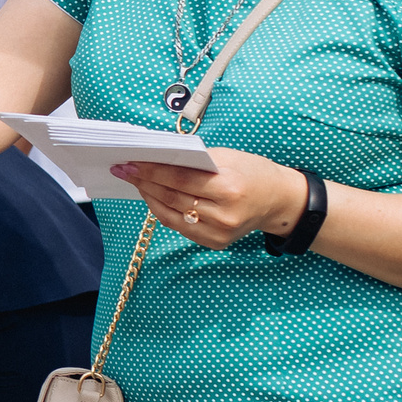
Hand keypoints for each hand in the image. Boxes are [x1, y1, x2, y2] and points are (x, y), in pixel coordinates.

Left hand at [111, 148, 307, 249]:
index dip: (151, 172)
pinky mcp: (215, 243)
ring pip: (171, 216)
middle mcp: (223, 216)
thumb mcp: (228, 157)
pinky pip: (180, 226)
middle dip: (144, 183)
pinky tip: (153, 196)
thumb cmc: (253, 172)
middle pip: (172, 198)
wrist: (279, 201)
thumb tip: (156, 158)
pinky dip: (163, 210)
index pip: (180, 180)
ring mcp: (218, 234)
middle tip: (123, 170)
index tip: (129, 163)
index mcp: (229, 189)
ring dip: (149, 197)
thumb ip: (194, 160)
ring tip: (135, 181)